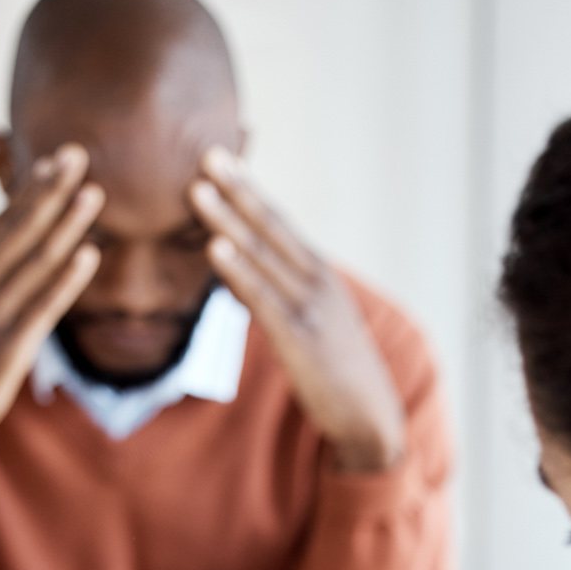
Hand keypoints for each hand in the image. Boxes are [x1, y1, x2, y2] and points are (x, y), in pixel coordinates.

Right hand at [0, 146, 104, 517]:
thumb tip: (14, 254)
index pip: (1, 222)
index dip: (30, 188)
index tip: (57, 157)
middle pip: (18, 230)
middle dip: (50, 191)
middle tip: (79, 154)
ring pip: (34, 262)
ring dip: (66, 225)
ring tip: (95, 194)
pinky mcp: (4, 350)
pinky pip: (42, 307)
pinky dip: (67, 279)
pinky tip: (90, 255)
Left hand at [190, 147, 405, 472]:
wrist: (371, 416)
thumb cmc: (337, 372)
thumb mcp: (312, 324)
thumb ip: (277, 294)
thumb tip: (233, 275)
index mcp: (320, 275)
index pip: (279, 224)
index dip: (250, 190)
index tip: (223, 159)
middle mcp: (318, 282)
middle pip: (271, 227)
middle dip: (238, 189)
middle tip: (207, 153)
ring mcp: (310, 308)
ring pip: (262, 256)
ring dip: (228, 221)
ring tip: (199, 190)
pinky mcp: (300, 338)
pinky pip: (262, 298)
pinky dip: (238, 270)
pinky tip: (215, 248)